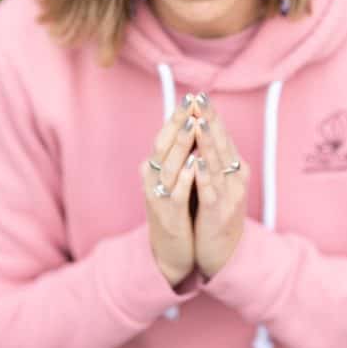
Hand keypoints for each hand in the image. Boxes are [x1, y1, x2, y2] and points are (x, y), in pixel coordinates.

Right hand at [141, 96, 196, 287]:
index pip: (165, 135)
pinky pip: (175, 194)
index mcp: (155, 167)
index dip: (178, 116)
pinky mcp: (167, 216)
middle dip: (178, 123)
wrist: (170, 251)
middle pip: (163, 145)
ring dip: (181, 145)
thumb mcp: (175, 179)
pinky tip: (193, 165)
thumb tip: (194, 124)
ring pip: (168, 166)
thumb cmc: (176, 210)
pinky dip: (183, 178)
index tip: (192, 96)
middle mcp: (152, 178)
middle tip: (191, 103)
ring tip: (192, 126)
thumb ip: (180, 155)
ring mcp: (157, 196)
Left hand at [192, 94, 248, 279]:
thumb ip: (211, 158)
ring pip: (217, 165)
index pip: (223, 136)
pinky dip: (204, 176)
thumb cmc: (215, 214)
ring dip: (208, 143)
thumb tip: (199, 128)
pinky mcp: (218, 215)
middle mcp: (235, 179)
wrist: (224, 255)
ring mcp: (229, 197)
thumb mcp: (216, 182)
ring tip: (200, 122)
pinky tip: (196, 162)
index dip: (211, 116)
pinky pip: (210, 193)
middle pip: (222, 145)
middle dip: (210, 121)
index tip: (199, 95)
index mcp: (234, 169)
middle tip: (200, 99)